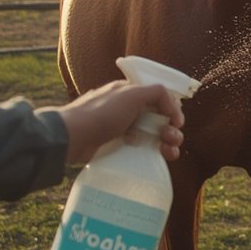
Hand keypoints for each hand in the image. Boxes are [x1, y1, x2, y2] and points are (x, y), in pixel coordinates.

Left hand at [48, 81, 184, 165]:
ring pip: (154, 135)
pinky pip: (143, 148)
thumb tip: (173, 106)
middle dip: (172, 129)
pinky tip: (159, 157)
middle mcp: (129, 109)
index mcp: (131, 93)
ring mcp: (124, 128)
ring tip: (170, 152)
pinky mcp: (119, 146)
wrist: (73, 137)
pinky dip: (155, 152)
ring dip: (168, 142)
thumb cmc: (101, 113)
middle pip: (160, 118)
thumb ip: (156, 93)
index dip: (172, 109)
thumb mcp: (131, 95)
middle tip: (172, 138)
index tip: (177, 122)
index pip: (160, 98)